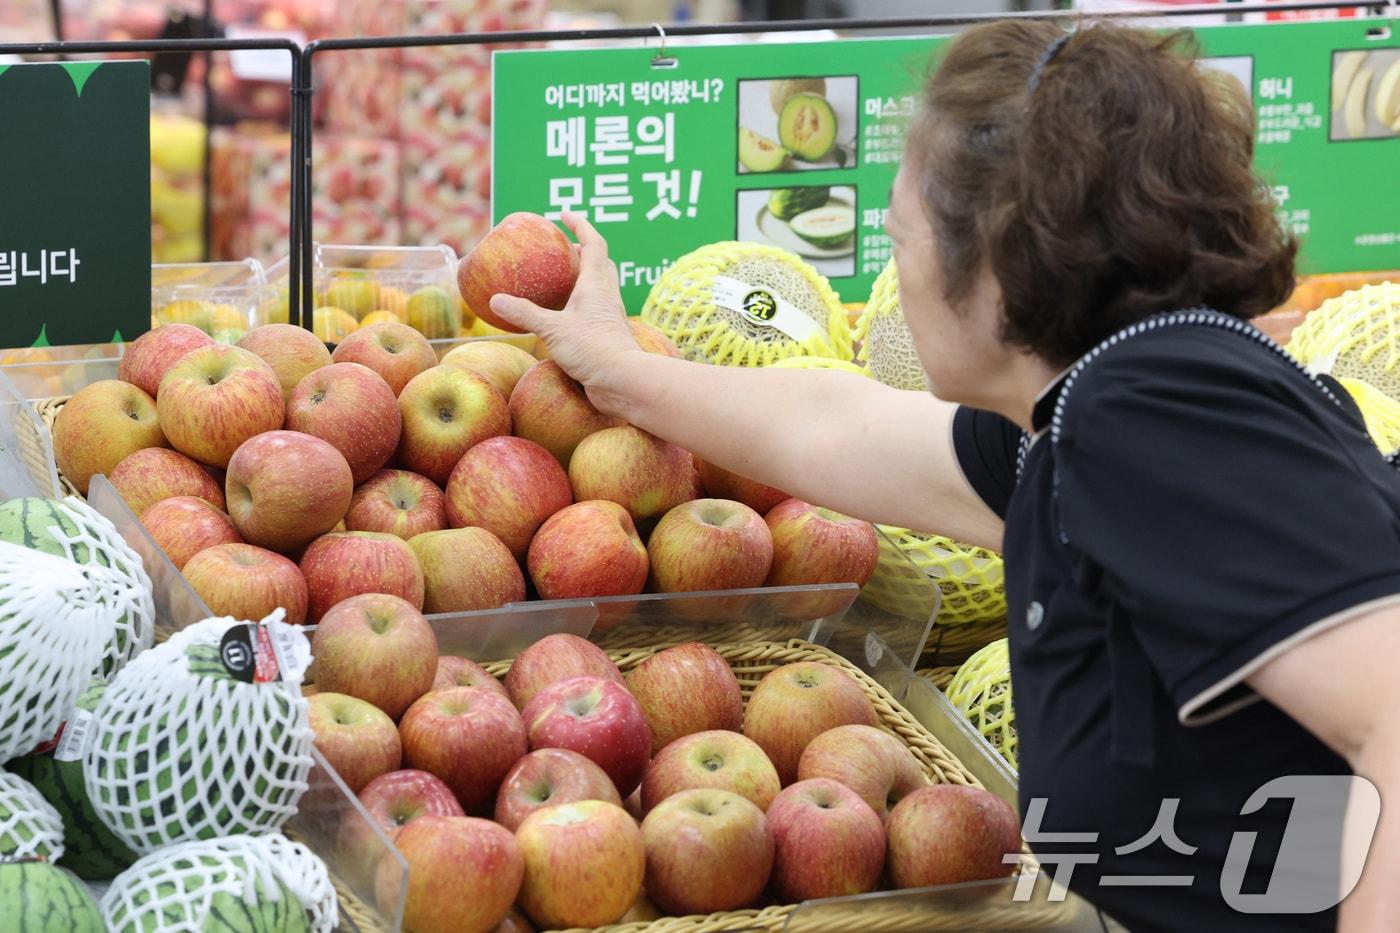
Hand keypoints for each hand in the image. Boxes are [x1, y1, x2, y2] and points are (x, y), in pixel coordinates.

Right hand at [488, 213, 644, 393]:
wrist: (623, 381)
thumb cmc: (592, 349)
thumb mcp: (553, 329)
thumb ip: (525, 313)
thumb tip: (496, 300)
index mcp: (596, 284)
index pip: (593, 243)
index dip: (580, 225)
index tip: (564, 215)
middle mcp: (607, 295)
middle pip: (602, 263)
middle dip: (585, 251)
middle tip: (565, 249)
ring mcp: (610, 316)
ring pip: (602, 286)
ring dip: (586, 277)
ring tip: (563, 280)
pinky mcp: (609, 335)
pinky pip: (596, 310)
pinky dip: (582, 304)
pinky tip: (566, 315)